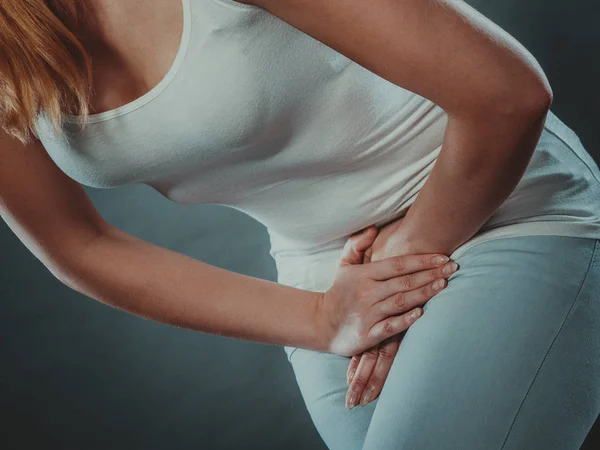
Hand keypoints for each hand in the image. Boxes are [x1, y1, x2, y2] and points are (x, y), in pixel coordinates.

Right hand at [344, 218, 456, 408]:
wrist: (321, 324)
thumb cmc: (339, 293)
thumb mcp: (343, 265)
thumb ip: (357, 244)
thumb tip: (373, 228)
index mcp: (363, 275)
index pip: (397, 264)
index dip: (421, 260)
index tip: (442, 257)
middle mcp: (367, 293)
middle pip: (404, 282)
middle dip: (430, 274)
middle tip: (453, 268)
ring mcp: (367, 314)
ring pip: (401, 301)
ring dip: (424, 293)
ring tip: (444, 285)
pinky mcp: (367, 334)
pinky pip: (390, 327)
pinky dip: (406, 320)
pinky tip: (422, 313)